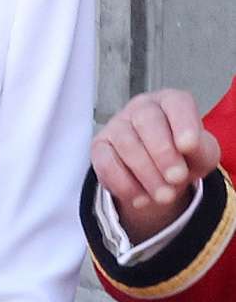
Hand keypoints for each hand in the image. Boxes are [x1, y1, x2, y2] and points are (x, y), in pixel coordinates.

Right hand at [92, 89, 221, 242]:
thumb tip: (188, 147)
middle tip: (176, 178)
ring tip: (164, 196)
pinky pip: (105, 163)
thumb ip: (202, 149)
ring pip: (125, 143)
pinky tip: (141, 198)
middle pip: (146, 120)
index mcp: (170, 102)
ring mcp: (116, 125)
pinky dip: (124, 184)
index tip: (188, 147)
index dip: (182, 123)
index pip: (175, 103)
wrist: (160, 172)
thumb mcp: (203, 153)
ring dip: (146, 174)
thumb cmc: (183, 155)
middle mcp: (141, 108)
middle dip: (163, 153)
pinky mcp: (99, 147)